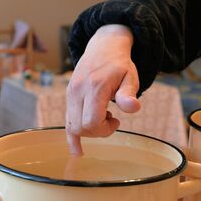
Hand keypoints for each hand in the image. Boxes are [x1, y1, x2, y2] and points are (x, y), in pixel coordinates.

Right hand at [65, 24, 140, 155]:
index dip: (105, 129)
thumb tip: (133, 108)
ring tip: (103, 117)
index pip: (92, 121)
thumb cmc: (120, 65)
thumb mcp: (130, 77)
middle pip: (81, 127)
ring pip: (73, 126)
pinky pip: (67, 122)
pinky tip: (77, 152)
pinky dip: (71, 138)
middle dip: (97, 131)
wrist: (103, 48)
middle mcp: (78, 91)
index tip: (117, 121)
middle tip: (112, 120)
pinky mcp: (68, 96)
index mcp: (95, 87)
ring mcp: (71, 94)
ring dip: (89, 129)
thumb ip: (129, 93)